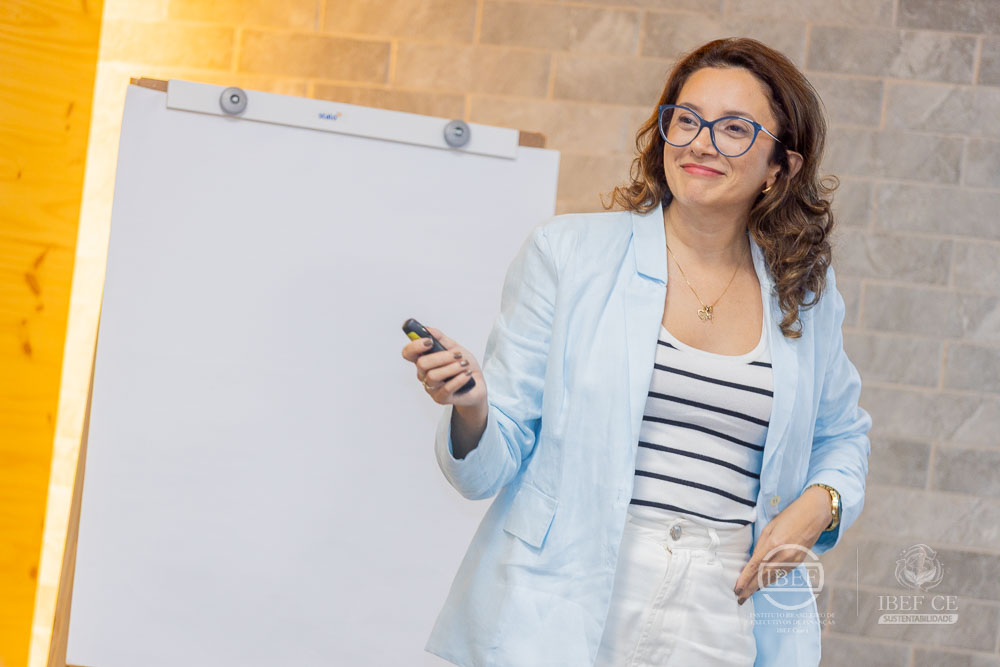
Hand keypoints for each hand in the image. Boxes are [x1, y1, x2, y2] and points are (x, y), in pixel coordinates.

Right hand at [401, 326, 486, 407]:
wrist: (477, 385)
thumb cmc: (463, 366)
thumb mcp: (455, 348)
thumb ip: (441, 339)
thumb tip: (427, 329)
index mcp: (424, 360)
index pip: (408, 353)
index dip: (415, 346)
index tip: (429, 341)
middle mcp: (424, 375)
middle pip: (422, 364)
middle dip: (442, 357)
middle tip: (457, 354)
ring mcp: (431, 388)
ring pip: (433, 376)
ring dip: (452, 368)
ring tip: (465, 364)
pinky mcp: (441, 398)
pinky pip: (446, 388)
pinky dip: (459, 379)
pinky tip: (467, 374)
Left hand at [732, 486, 831, 603]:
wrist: (814, 515)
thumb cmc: (789, 517)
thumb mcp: (769, 528)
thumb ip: (760, 545)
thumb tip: (753, 561)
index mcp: (773, 545)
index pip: (755, 567)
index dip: (744, 580)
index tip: (736, 590)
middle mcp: (783, 556)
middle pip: (762, 577)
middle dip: (750, 589)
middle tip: (740, 599)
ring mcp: (792, 560)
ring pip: (772, 578)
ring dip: (759, 588)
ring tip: (748, 595)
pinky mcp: (798, 562)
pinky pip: (781, 574)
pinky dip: (770, 581)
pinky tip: (763, 585)